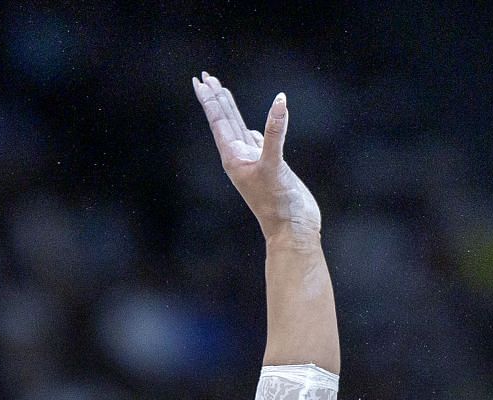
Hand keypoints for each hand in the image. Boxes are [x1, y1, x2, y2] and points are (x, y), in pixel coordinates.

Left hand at [191, 72, 321, 241]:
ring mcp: (254, 161)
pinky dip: (252, 126)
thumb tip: (279, 101)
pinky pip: (256, 140)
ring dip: (230, 108)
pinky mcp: (269, 165)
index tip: (199, 80)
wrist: (293, 229)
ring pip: (238, 127)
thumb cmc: (279, 203)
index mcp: (233, 157)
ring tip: (220, 90)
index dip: (209, 99)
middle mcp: (239, 157)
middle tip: (205, 77)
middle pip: (224, 120)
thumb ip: (274, 133)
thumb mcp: (275, 165)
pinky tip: (247, 124)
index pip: (218, 121)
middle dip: (215, 98)